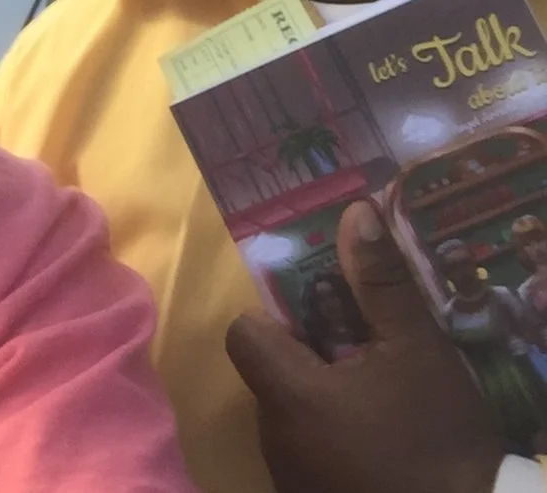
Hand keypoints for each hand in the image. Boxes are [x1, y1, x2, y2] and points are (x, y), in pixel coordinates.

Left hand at [225, 201, 505, 492]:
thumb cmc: (435, 437)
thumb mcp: (417, 349)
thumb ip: (379, 282)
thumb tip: (353, 213)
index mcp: (289, 393)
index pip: (244, 333)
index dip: (275, 314)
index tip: (321, 310)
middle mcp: (275, 437)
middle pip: (270, 370)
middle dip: (311, 351)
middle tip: (364, 344)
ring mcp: (291, 476)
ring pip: (291, 412)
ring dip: (324, 394)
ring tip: (380, 389)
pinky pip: (308, 450)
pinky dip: (333, 434)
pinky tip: (382, 434)